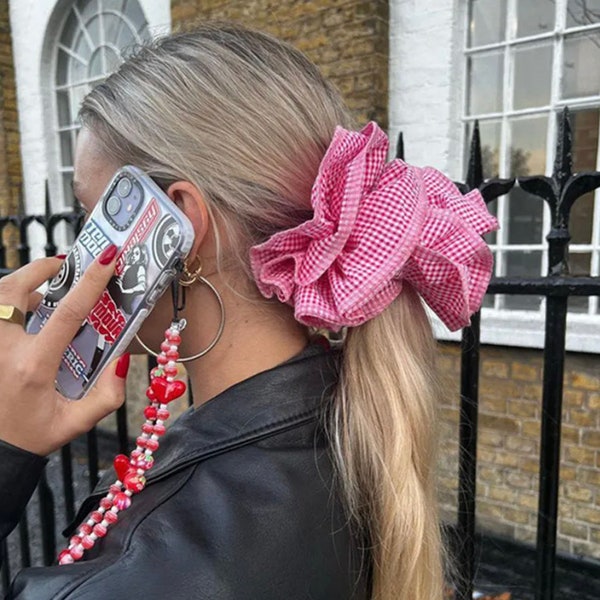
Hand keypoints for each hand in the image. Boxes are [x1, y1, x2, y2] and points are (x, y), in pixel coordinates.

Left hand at [0, 249, 127, 455]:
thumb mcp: (78, 423)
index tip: (107, 258)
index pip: (67, 313)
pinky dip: (9, 301)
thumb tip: (121, 358)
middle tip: (63, 264)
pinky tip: (28, 309)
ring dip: (19, 283)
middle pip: (13, 291)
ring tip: (45, 285)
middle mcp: (4, 351)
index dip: (90, 282)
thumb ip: (108, 395)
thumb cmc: (34, 435)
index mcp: (34, 366)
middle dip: (38, 269)